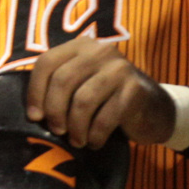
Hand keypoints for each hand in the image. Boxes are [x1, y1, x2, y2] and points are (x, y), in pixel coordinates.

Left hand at [26, 39, 172, 147]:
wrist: (154, 109)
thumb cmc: (109, 99)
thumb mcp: (84, 83)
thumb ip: (60, 86)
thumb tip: (33, 113)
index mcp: (82, 46)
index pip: (47, 63)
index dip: (35, 92)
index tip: (35, 117)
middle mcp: (101, 51)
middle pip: (63, 81)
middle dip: (54, 111)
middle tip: (57, 131)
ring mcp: (120, 69)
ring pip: (82, 101)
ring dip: (75, 127)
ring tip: (77, 140)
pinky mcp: (134, 91)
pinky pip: (104, 119)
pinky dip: (95, 136)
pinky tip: (94, 142)